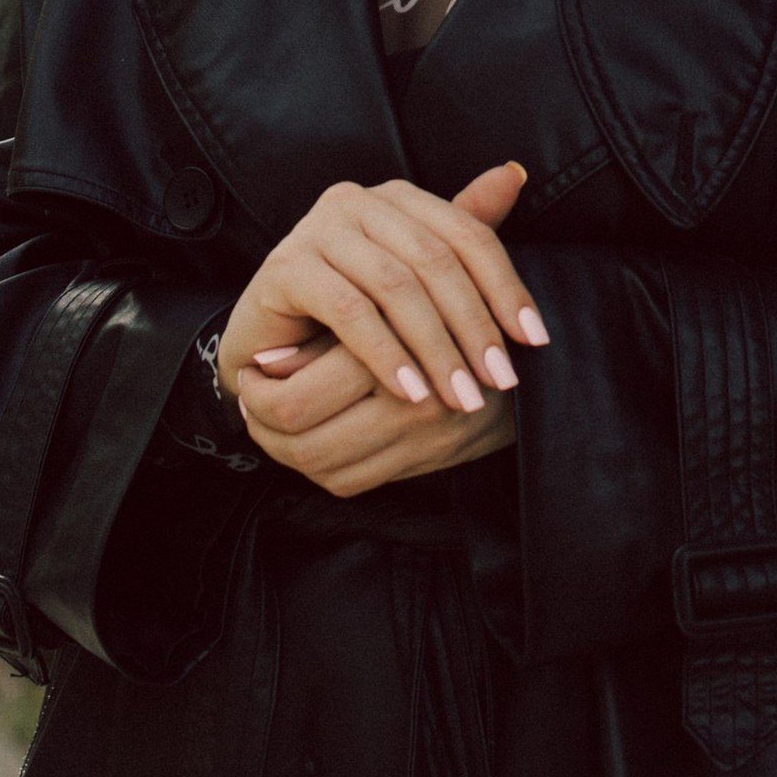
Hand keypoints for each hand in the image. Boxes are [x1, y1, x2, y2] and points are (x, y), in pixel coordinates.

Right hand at [216, 160, 545, 421]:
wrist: (271, 348)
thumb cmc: (349, 315)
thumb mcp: (414, 284)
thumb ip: (462, 240)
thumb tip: (517, 175)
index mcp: (398, 198)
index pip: (467, 234)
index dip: (505, 286)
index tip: (535, 340)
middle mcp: (357, 200)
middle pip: (436, 260)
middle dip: (474, 326)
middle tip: (500, 380)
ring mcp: (317, 229)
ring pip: (396, 287)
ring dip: (436, 349)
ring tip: (461, 397)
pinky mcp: (286, 266)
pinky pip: (349, 311)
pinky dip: (386, 355)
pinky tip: (411, 393)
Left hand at [234, 335, 520, 497]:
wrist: (529, 364)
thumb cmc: (456, 310)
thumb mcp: (406, 296)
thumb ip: (333, 329)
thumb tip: (266, 357)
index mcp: (400, 350)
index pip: (300, 397)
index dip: (263, 389)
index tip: (252, 367)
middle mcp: (410, 404)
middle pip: (303, 436)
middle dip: (261, 420)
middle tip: (247, 395)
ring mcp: (418, 442)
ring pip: (319, 464)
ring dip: (281, 446)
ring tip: (264, 417)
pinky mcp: (423, 464)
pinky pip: (348, 481)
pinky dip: (315, 466)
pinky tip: (301, 440)